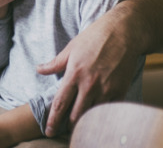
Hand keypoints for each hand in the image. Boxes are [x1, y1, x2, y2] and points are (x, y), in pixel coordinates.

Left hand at [37, 11, 136, 135]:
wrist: (123, 31)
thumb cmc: (95, 36)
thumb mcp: (72, 47)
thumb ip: (55, 63)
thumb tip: (39, 69)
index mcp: (74, 73)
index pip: (60, 104)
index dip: (53, 120)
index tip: (49, 130)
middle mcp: (89, 84)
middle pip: (76, 116)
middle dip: (69, 125)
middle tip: (66, 128)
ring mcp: (105, 89)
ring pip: (92, 116)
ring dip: (85, 122)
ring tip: (81, 123)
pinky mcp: (120, 90)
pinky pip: (108, 111)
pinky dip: (102, 115)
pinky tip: (98, 116)